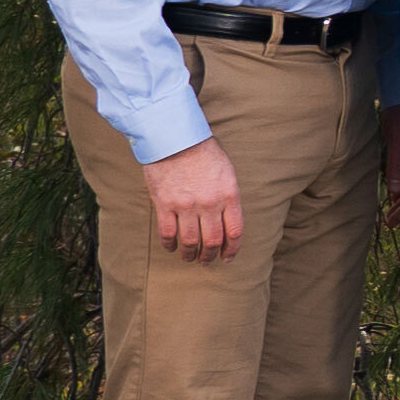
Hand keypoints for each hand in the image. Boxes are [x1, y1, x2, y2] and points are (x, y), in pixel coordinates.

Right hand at [143, 141, 245, 262]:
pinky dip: (170, 244)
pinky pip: (168, 233)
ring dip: (191, 254)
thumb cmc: (204, 152)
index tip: (227, 258)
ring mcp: (186, 205)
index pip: (234, 232)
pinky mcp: (165, 204)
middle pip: (213, 241)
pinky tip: (172, 248)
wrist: (176, 138)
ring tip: (190, 258)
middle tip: (207, 261)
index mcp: (229, 196)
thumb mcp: (227, 173)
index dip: (232, 250)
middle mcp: (209, 204)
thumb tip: (227, 219)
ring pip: (191, 241)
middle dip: (211, 255)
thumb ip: (228, 197)